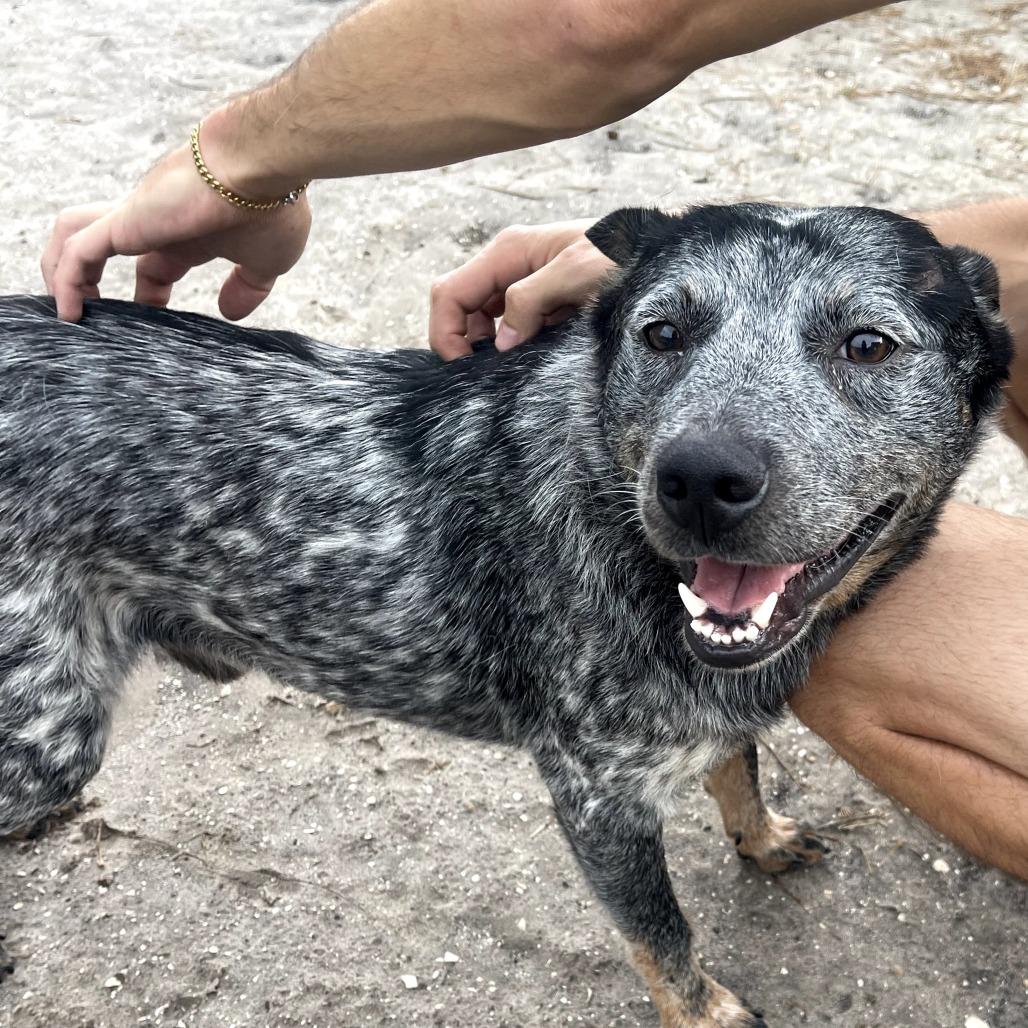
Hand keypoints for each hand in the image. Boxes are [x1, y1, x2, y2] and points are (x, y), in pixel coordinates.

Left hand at [41, 120, 310, 321]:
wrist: (263, 163)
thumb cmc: (272, 207)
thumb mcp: (268, 261)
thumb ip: (249, 287)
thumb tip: (231, 314)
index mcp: (188, 234)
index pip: (153, 266)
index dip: (149, 297)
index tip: (158, 325)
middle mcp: (156, 222)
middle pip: (103, 247)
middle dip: (90, 282)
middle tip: (92, 320)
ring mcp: (136, 218)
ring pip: (73, 238)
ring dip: (61, 272)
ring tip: (68, 311)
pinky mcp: (124, 220)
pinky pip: (76, 251)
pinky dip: (65, 279)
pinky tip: (70, 311)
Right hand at [428, 218, 615, 359]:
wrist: (659, 250)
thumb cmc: (623, 254)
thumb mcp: (577, 273)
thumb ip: (531, 300)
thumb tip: (500, 342)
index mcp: (508, 251)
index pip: (450, 293)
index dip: (446, 333)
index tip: (463, 367)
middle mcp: (508, 262)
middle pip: (459, 305)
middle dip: (462, 341)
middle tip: (485, 374)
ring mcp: (522, 279)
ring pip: (481, 316)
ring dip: (486, 344)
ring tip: (510, 366)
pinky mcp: (540, 297)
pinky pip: (509, 322)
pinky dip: (509, 342)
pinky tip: (529, 355)